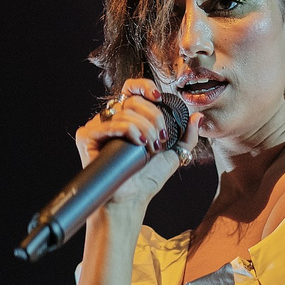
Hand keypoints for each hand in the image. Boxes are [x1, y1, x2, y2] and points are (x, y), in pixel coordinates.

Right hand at [75, 78, 201, 209]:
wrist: (133, 198)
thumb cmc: (148, 177)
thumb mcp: (175, 152)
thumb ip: (187, 135)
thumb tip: (197, 116)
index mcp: (130, 117)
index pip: (132, 89)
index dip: (145, 87)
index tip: (159, 98)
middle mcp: (112, 119)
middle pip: (133, 100)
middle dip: (154, 117)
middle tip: (160, 139)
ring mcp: (98, 127)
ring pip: (124, 112)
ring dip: (145, 128)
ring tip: (151, 148)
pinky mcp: (87, 137)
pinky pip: (109, 124)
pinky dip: (128, 130)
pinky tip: (138, 143)